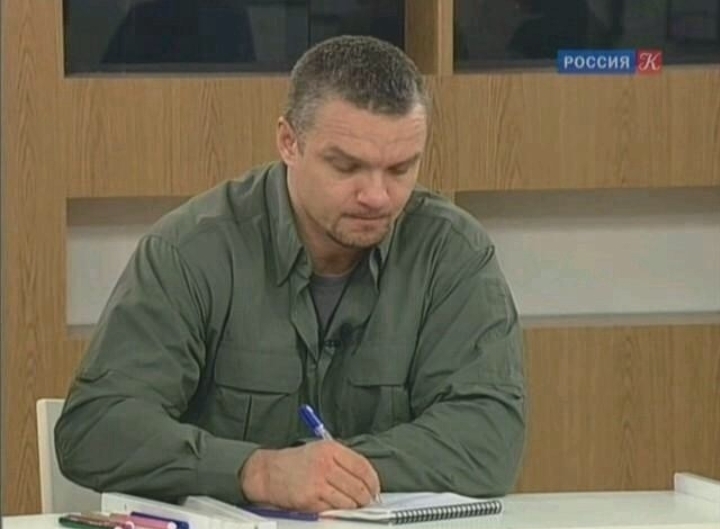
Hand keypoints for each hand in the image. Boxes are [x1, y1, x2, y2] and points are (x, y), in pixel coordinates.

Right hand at [239, 440, 380, 512]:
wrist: (268, 472)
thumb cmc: (295, 462)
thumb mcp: (320, 450)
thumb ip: (342, 461)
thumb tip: (365, 478)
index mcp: (331, 449)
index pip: (362, 466)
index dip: (373, 481)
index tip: (375, 489)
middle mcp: (326, 464)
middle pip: (358, 485)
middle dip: (366, 497)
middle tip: (366, 501)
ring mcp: (318, 482)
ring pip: (348, 500)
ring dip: (354, 506)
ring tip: (352, 505)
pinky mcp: (310, 499)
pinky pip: (333, 509)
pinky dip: (337, 510)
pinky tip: (335, 506)